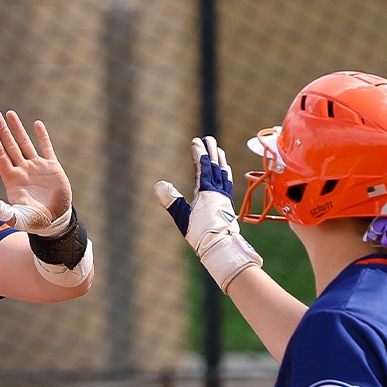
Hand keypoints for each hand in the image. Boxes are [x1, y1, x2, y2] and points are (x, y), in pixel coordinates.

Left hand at [0, 110, 72, 233]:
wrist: (55, 221)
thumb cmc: (34, 221)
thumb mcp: (16, 217)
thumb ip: (2, 210)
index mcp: (12, 179)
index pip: (0, 156)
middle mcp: (22, 170)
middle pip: (9, 145)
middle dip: (2, 130)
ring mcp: (36, 167)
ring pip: (24, 143)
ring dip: (17, 128)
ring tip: (9, 113)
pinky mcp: (51, 167)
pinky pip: (46, 148)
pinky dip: (42, 136)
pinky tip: (37, 124)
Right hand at [154, 136, 261, 290]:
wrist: (221, 247)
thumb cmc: (201, 234)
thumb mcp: (182, 217)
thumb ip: (171, 200)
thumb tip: (158, 184)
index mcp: (207, 191)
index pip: (203, 167)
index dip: (199, 153)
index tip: (196, 141)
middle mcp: (218, 191)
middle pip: (215, 166)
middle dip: (211, 151)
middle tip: (208, 138)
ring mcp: (225, 197)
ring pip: (223, 174)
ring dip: (220, 160)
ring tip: (218, 151)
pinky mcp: (228, 205)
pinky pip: (228, 184)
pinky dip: (226, 174)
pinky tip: (226, 174)